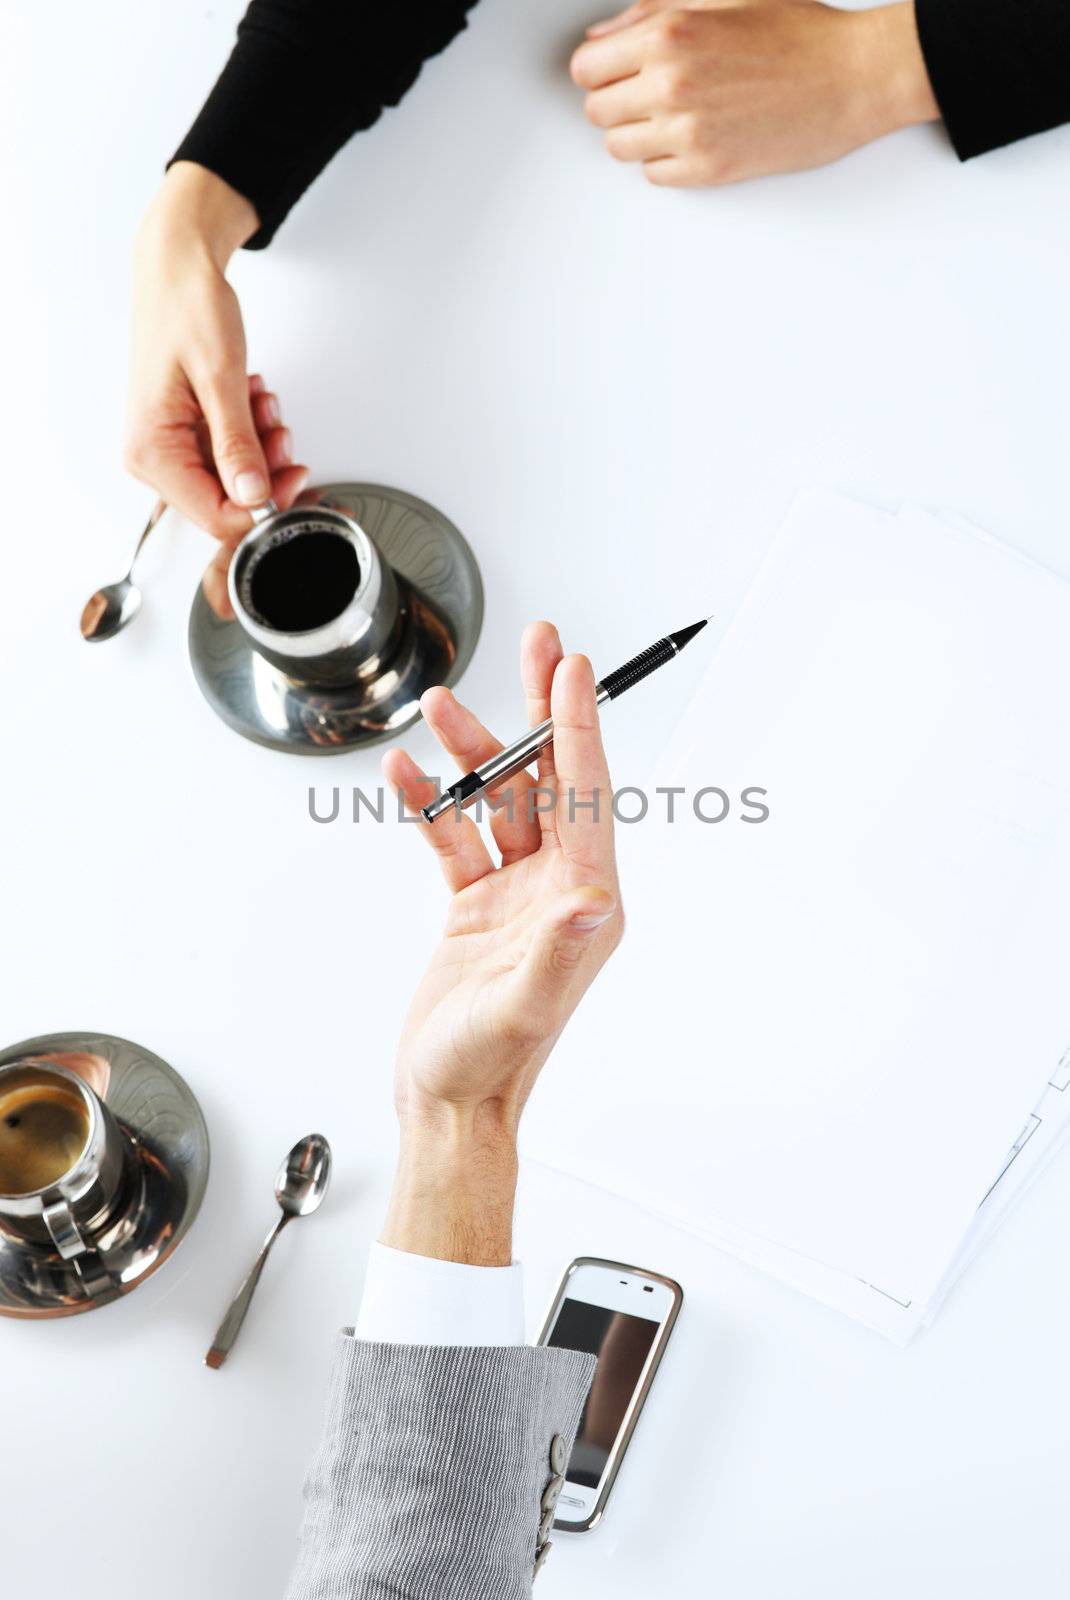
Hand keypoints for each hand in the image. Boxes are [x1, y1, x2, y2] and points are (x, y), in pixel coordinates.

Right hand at [125, 163, 308, 560]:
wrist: (176, 268)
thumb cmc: (186, 307)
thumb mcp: (220, 377)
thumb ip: (237, 444)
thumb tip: (253, 496)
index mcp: (151, 451)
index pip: (214, 515)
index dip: (261, 508)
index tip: (294, 479)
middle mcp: (153, 456)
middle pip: (225, 501)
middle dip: (265, 472)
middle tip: (283, 435)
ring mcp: (169, 447)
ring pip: (233, 478)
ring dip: (261, 447)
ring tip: (263, 405)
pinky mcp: (186, 434)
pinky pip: (230, 454)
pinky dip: (252, 432)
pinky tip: (253, 400)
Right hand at [379, 622, 623, 1263]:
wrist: (447, 1102)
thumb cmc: (486, 1066)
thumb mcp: (520, 1008)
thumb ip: (555, 951)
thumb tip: (593, 899)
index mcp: (584, 903)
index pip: (586, 794)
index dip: (579, 726)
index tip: (574, 668)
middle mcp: (558, 889)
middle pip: (552, 778)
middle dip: (543, 710)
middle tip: (541, 644)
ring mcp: (515, 893)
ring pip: (499, 799)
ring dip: (472, 751)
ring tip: (438, 707)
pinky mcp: (476, 905)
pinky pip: (455, 836)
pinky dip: (430, 803)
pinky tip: (404, 774)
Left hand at [571, 0, 938, 185]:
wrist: (855, 76)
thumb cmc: (798, 33)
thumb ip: (651, 13)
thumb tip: (602, 37)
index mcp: (669, 33)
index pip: (585, 68)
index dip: (600, 69)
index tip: (617, 71)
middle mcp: (670, 84)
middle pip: (596, 111)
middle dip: (617, 101)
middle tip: (650, 93)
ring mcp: (687, 131)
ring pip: (620, 147)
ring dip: (639, 133)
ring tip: (675, 116)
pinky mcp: (708, 169)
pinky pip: (653, 174)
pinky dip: (666, 159)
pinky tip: (695, 136)